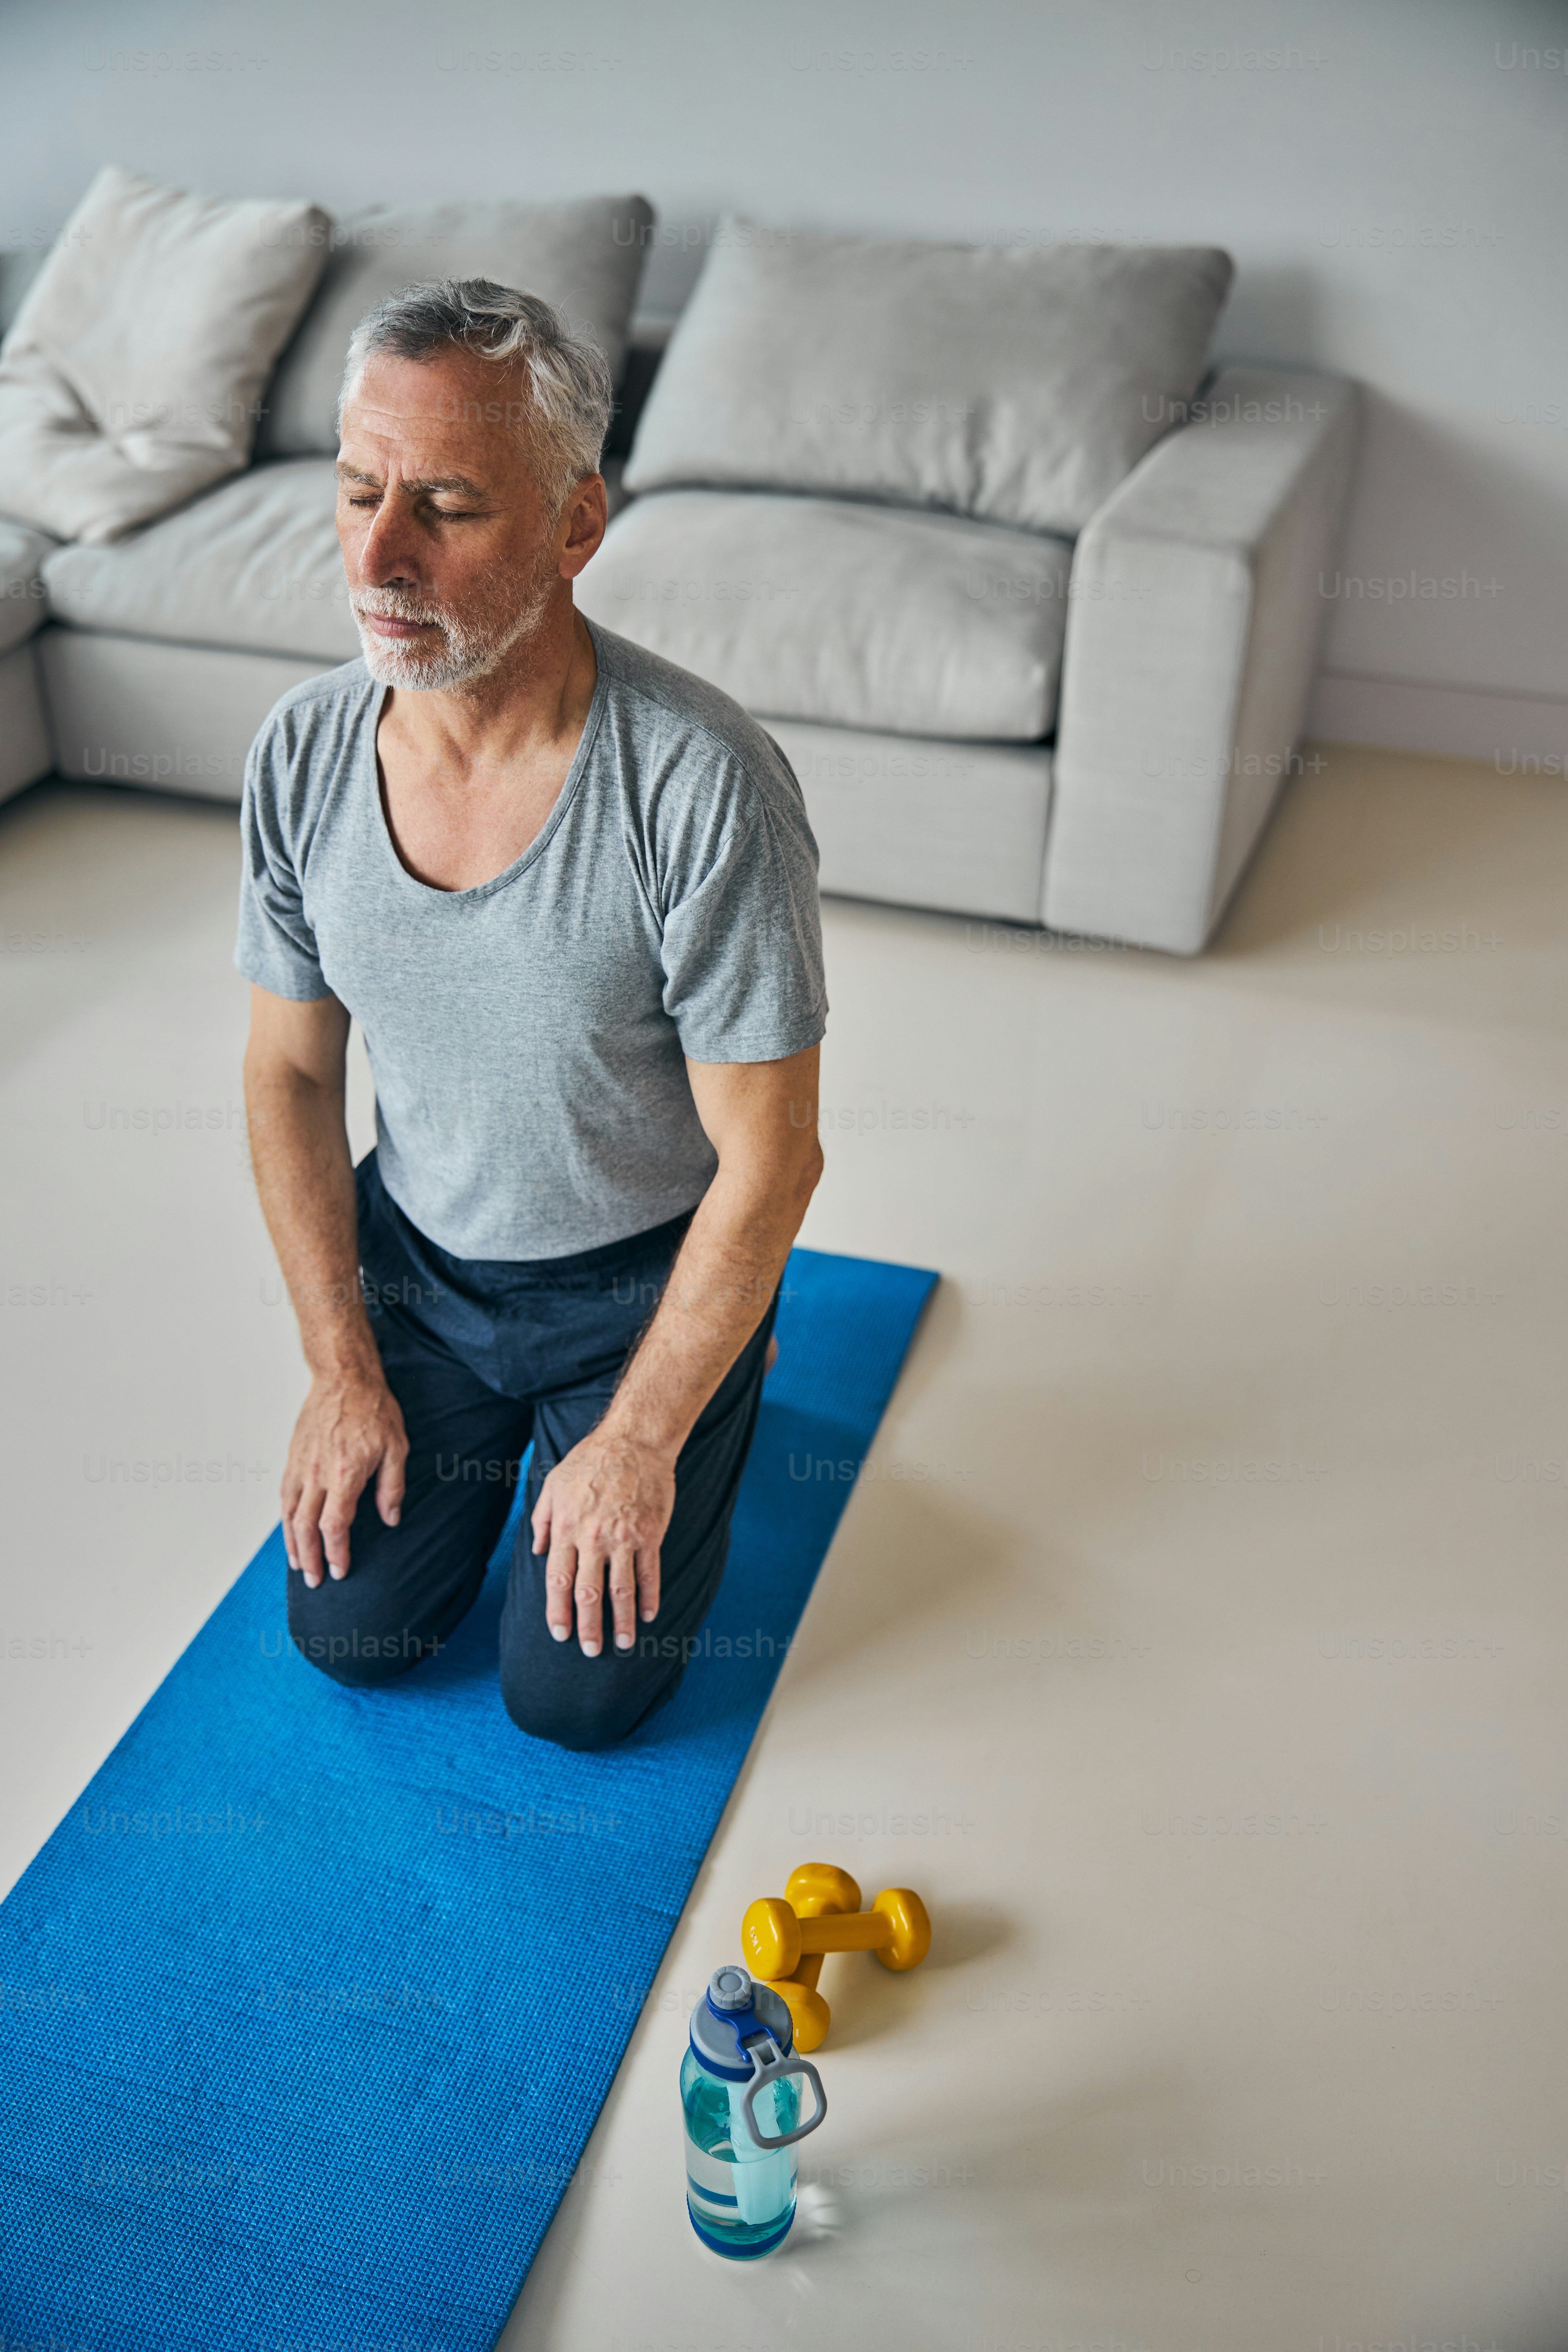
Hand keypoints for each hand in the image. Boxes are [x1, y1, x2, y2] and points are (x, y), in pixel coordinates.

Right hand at [282, 1367, 407, 1588]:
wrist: (344, 1377)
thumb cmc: (374, 1409)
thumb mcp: (397, 1447)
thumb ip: (392, 1487)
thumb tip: (391, 1519)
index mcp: (344, 1473)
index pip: (334, 1525)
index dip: (336, 1552)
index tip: (341, 1570)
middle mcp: (317, 1473)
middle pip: (306, 1527)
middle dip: (309, 1558)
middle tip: (315, 1581)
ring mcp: (301, 1465)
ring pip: (289, 1514)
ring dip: (292, 1544)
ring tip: (297, 1565)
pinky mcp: (293, 1457)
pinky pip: (285, 1495)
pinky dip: (285, 1519)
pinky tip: (291, 1530)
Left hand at [531, 1427, 675, 1656]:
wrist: (634, 1440)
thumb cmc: (590, 1460)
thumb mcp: (553, 1484)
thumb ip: (542, 1519)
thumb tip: (537, 1551)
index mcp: (568, 1528)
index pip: (558, 1580)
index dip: (558, 1611)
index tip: (559, 1634)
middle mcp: (594, 1538)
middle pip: (588, 1593)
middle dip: (587, 1627)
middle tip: (590, 1651)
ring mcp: (624, 1538)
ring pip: (621, 1590)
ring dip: (621, 1621)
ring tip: (623, 1644)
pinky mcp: (650, 1534)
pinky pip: (650, 1573)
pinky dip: (650, 1597)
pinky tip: (648, 1616)